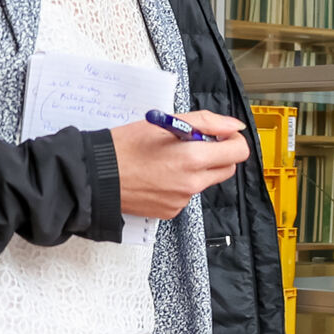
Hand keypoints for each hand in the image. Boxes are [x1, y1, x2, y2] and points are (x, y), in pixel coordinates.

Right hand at [113, 110, 249, 218]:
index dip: (233, 139)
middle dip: (218, 154)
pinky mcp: (171, 211)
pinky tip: (159, 175)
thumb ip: (205, 122)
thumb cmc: (124, 147)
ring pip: (205, 181)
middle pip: (227, 168)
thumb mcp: (165, 123)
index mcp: (193, 159)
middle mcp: (191, 183)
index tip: (222, 134)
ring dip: (197, 169)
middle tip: (195, 143)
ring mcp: (182, 200)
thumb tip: (232, 125)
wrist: (95, 176)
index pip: (238, 152)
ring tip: (168, 158)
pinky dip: (180, 183)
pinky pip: (187, 194)